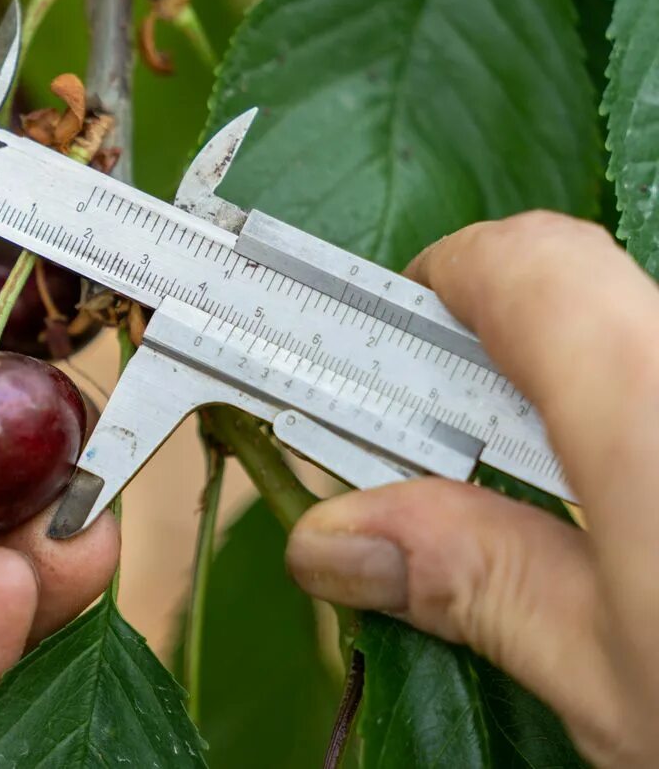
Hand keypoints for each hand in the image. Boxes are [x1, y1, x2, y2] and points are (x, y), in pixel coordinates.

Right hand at [285, 212, 658, 765]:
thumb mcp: (632, 699)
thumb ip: (481, 586)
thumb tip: (335, 538)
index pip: (522, 265)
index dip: (443, 290)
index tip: (405, 353)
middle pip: (615, 305)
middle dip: (530, 374)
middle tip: (504, 482)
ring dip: (622, 415)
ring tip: (624, 532)